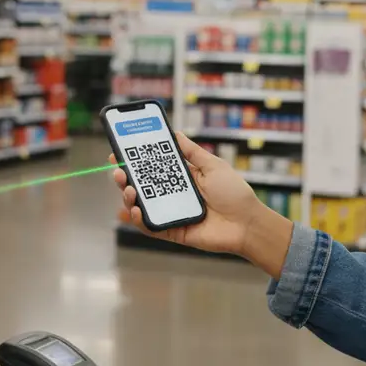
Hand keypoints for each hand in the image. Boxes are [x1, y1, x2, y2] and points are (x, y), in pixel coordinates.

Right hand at [111, 133, 292, 274]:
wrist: (248, 223)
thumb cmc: (235, 194)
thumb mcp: (213, 165)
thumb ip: (192, 152)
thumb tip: (175, 134)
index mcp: (182, 178)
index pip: (153, 168)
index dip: (135, 161)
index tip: (120, 152)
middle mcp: (173, 195)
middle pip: (142, 187)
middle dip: (125, 178)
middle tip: (117, 171)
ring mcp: (172, 214)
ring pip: (142, 206)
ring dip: (129, 198)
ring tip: (127, 189)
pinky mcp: (173, 232)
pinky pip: (151, 227)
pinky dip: (139, 220)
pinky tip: (134, 211)